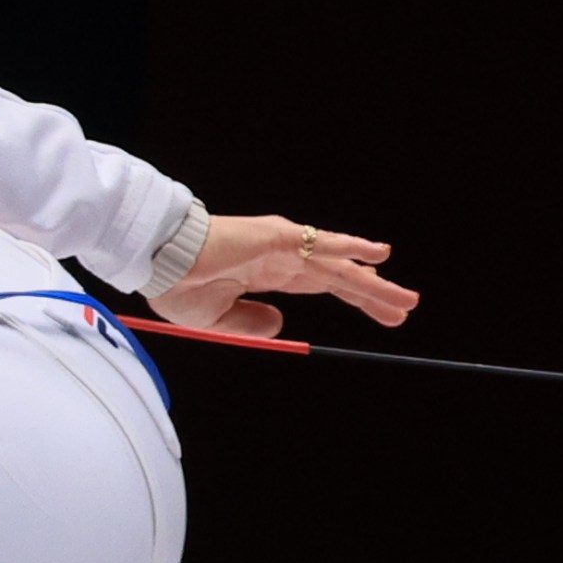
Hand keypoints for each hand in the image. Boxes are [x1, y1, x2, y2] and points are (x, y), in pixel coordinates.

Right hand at [148, 215, 419, 336]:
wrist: (157, 262)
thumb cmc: (175, 284)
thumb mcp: (216, 318)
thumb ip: (250, 322)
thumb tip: (281, 324)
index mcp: (265, 274)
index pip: (320, 285)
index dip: (351, 296)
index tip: (377, 311)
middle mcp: (281, 258)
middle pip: (338, 279)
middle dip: (371, 294)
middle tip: (402, 309)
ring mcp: (283, 246)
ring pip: (338, 268)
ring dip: (373, 283)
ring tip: (405, 300)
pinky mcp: (280, 238)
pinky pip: (323, 245)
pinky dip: (352, 248)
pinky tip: (380, 255)